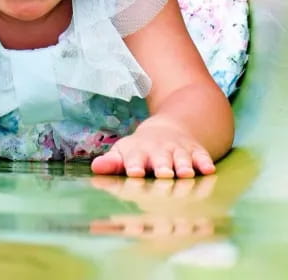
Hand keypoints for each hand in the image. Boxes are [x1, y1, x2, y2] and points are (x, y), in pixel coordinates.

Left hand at [91, 121, 215, 178]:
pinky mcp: (196, 151)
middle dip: (162, 166)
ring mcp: (178, 150)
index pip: (135, 158)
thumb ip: (111, 163)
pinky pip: (202, 156)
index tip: (134, 172)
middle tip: (162, 174)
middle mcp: (159, 150)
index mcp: (139, 152)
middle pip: (161, 158)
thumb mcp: (123, 153)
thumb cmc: (139, 150)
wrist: (165, 130)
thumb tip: (95, 168)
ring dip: (184, 165)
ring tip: (185, 173)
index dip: (134, 165)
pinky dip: (205, 162)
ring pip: (182, 158)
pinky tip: (209, 170)